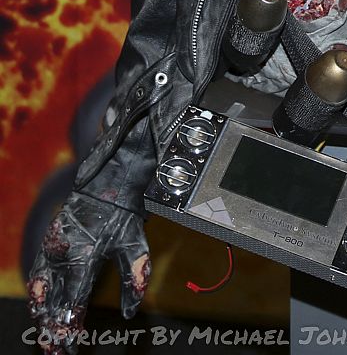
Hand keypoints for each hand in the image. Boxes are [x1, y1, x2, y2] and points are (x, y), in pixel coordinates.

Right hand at [27, 193, 149, 353]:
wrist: (106, 183)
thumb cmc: (123, 215)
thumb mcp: (135, 245)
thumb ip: (134, 279)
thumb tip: (130, 313)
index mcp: (86, 255)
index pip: (74, 299)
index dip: (71, 325)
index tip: (73, 345)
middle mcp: (64, 253)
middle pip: (53, 301)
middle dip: (54, 330)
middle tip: (57, 352)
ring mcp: (52, 248)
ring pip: (40, 291)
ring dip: (42, 318)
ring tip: (45, 340)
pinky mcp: (48, 244)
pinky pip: (37, 276)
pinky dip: (36, 296)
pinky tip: (38, 312)